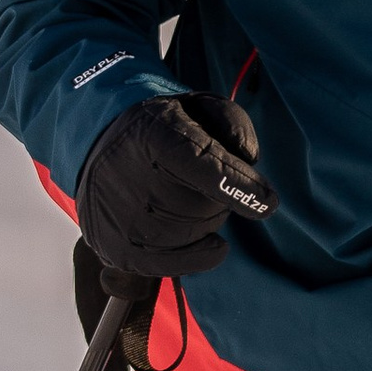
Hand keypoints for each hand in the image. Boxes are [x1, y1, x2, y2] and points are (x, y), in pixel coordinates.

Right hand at [76, 93, 274, 285]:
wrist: (103, 153)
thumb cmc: (162, 130)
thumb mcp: (197, 107)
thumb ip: (230, 121)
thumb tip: (249, 157)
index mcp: (153, 134)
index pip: (200, 164)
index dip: (237, 185)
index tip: (269, 201)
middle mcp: (131, 178)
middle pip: (204, 205)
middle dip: (221, 197)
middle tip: (204, 181)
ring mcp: (123, 218)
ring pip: (195, 232)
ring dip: (208, 219)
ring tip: (187, 197)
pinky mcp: (119, 249)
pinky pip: (177, 263)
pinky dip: (203, 255)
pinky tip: (214, 245)